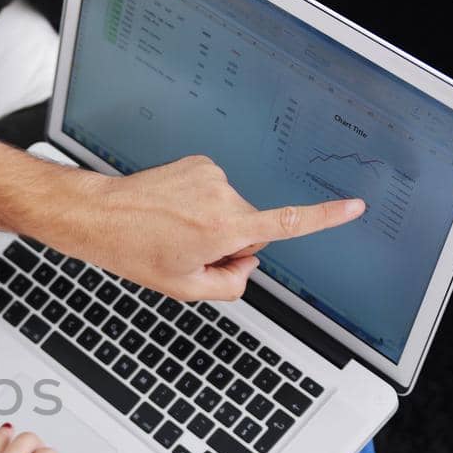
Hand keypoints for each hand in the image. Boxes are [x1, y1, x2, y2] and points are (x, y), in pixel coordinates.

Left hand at [30, 155, 364, 300]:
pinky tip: (171, 214)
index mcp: (223, 228)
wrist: (100, 216)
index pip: (286, 224)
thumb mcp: (184, 288)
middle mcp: (222, 196)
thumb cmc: (134, 250)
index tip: (353, 206)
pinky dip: (198, 206)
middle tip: (187, 253)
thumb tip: (247, 263)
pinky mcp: (198, 164)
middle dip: (230, 244)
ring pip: (231, 211)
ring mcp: (210, 176)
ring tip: (172, 232)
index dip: (324, 218)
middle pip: (252, 229)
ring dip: (210, 225)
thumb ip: (231, 285)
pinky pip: (214, 193)